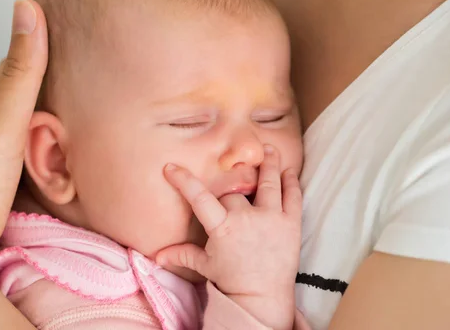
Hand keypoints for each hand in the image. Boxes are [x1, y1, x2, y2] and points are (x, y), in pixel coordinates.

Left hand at [0, 0, 47, 329]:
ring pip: (9, 135)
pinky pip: (13, 164)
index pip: (8, 74)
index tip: (52, 35)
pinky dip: (28, 154)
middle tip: (62, 74)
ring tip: (57, 116)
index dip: (32, 53)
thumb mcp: (3, 121)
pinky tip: (39, 162)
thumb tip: (26, 9)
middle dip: (33, 87)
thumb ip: (21, 72)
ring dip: (32, 123)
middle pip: (7, 104)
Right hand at [158, 145, 301, 329]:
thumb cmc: (232, 280)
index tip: (171, 167)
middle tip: (234, 197)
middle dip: (232, 192)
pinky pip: (293, 196)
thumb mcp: (204, 266)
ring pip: (269, 183)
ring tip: (271, 150)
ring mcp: (271, 218)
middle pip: (235, 191)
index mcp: (222, 227)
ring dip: (270, 165)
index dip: (184, 180)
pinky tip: (289, 171)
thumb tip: (156, 257)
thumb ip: (182, 254)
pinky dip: (291, 182)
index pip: (199, 197)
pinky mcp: (291, 224)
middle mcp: (246, 218)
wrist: (262, 298)